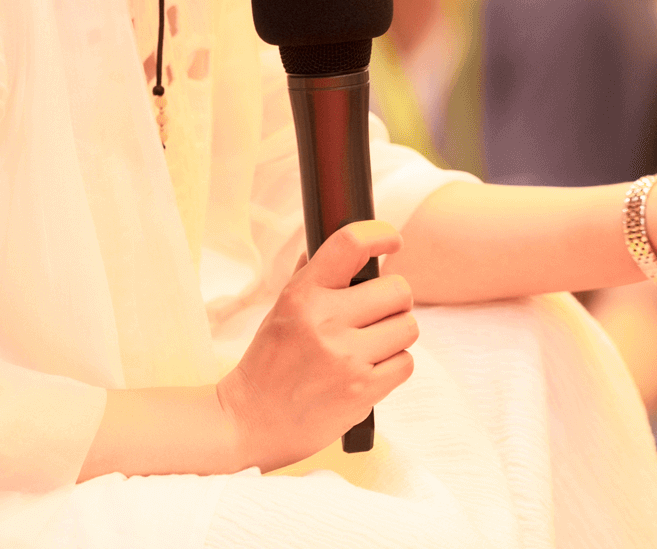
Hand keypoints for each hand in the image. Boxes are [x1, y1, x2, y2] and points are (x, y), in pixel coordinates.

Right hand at [215, 220, 417, 471]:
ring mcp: (346, 357)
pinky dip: (394, 366)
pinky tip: (370, 370)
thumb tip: (345, 248)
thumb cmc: (268, 362)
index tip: (392, 241)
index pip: (350, 244)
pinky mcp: (362, 390)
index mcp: (303, 294)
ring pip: (408, 326)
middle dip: (393, 302)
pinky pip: (406, 363)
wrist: (249, 420)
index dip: (380, 234)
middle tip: (376, 315)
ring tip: (372, 345)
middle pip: (398, 290)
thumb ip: (311, 278)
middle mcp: (325, 321)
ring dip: (396, 335)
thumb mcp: (280, 311)